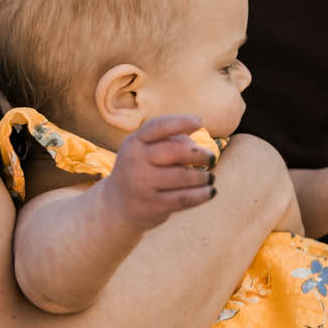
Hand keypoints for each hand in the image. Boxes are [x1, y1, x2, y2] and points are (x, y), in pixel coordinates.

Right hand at [103, 114, 216, 229]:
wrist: (117, 206)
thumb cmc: (141, 171)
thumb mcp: (145, 152)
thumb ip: (169, 143)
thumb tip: (196, 145)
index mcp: (134, 143)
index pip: (158, 126)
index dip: (181, 122)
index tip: (200, 122)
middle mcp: (136, 162)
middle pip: (176, 151)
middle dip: (199, 154)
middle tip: (211, 158)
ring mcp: (143, 185)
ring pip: (183, 176)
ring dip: (203, 176)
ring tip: (209, 177)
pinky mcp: (153, 206)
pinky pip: (184, 198)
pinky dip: (201, 194)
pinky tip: (210, 192)